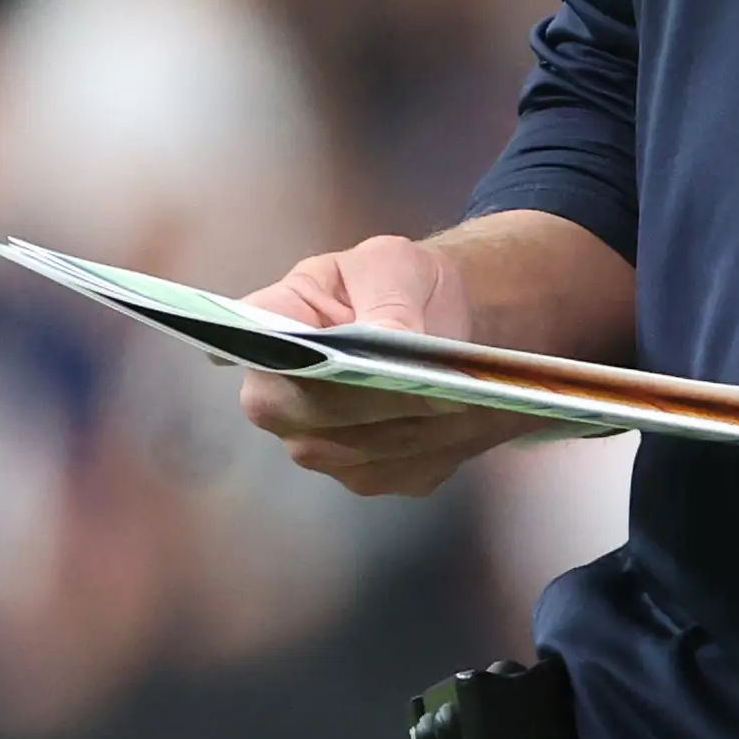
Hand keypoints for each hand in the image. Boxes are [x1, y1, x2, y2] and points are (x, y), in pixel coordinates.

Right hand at [237, 235, 530, 496]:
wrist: (434, 320)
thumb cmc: (399, 283)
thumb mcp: (393, 264)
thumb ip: (386, 296)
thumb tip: (385, 337)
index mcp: (267, 329)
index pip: (262, 352)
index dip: (305, 361)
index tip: (361, 354)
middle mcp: (276, 399)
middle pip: (316, 416)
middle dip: (383, 401)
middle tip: (444, 385)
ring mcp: (315, 445)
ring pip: (366, 450)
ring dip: (421, 426)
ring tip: (473, 394)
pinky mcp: (365, 475)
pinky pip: (402, 469)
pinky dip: (443, 443)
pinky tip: (476, 415)